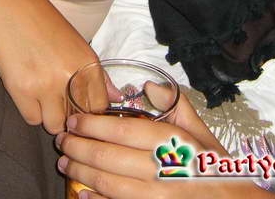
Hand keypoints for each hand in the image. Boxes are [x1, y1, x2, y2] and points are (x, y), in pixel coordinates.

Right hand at [0, 0, 98, 133]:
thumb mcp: (75, 42)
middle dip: (70, 118)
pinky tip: (27, 92)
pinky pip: (32, 119)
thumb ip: (97, 74)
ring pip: (55, 125)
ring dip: (49, 117)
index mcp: (88, 62)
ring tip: (42, 98)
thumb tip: (116, 97)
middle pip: (79, 119)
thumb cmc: (41, 20)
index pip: (100, 107)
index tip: (80, 112)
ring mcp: (46, 84)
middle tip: (58, 105)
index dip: (90, 114)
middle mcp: (72, 75)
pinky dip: (30, 111)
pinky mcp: (22, 89)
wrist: (6, 3)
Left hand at [57, 93, 271, 198]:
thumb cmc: (212, 165)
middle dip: (78, 148)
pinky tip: (82, 193)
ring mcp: (157, 196)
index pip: (123, 131)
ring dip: (81, 173)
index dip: (93, 125)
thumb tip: (149, 86)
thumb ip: (174, 106)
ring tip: (66, 163)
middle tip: (63, 140)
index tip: (75, 120)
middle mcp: (163, 170)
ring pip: (108, 184)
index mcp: (173, 142)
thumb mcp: (200, 131)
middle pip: (109, 157)